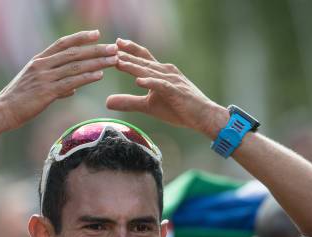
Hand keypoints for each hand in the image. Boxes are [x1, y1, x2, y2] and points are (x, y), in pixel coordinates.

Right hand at [0, 30, 117, 130]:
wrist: (2, 111)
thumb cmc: (18, 100)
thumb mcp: (35, 87)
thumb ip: (56, 85)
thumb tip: (72, 88)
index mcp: (38, 61)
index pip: (63, 43)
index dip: (81, 37)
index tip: (97, 33)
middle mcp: (42, 65)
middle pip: (73, 53)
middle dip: (95, 49)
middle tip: (113, 47)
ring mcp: (44, 78)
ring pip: (75, 66)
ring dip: (96, 62)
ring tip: (113, 60)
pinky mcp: (46, 92)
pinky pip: (71, 82)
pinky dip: (86, 78)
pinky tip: (99, 75)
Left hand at [106, 38, 227, 137]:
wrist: (204, 116)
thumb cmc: (178, 109)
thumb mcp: (148, 106)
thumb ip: (129, 102)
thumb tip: (107, 102)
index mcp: (160, 72)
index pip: (142, 58)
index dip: (129, 50)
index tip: (114, 45)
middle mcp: (165, 71)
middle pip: (143, 61)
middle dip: (127, 55)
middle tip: (111, 48)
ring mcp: (172, 80)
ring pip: (149, 71)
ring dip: (134, 67)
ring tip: (118, 62)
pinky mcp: (177, 92)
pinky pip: (161, 86)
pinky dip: (150, 83)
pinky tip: (138, 82)